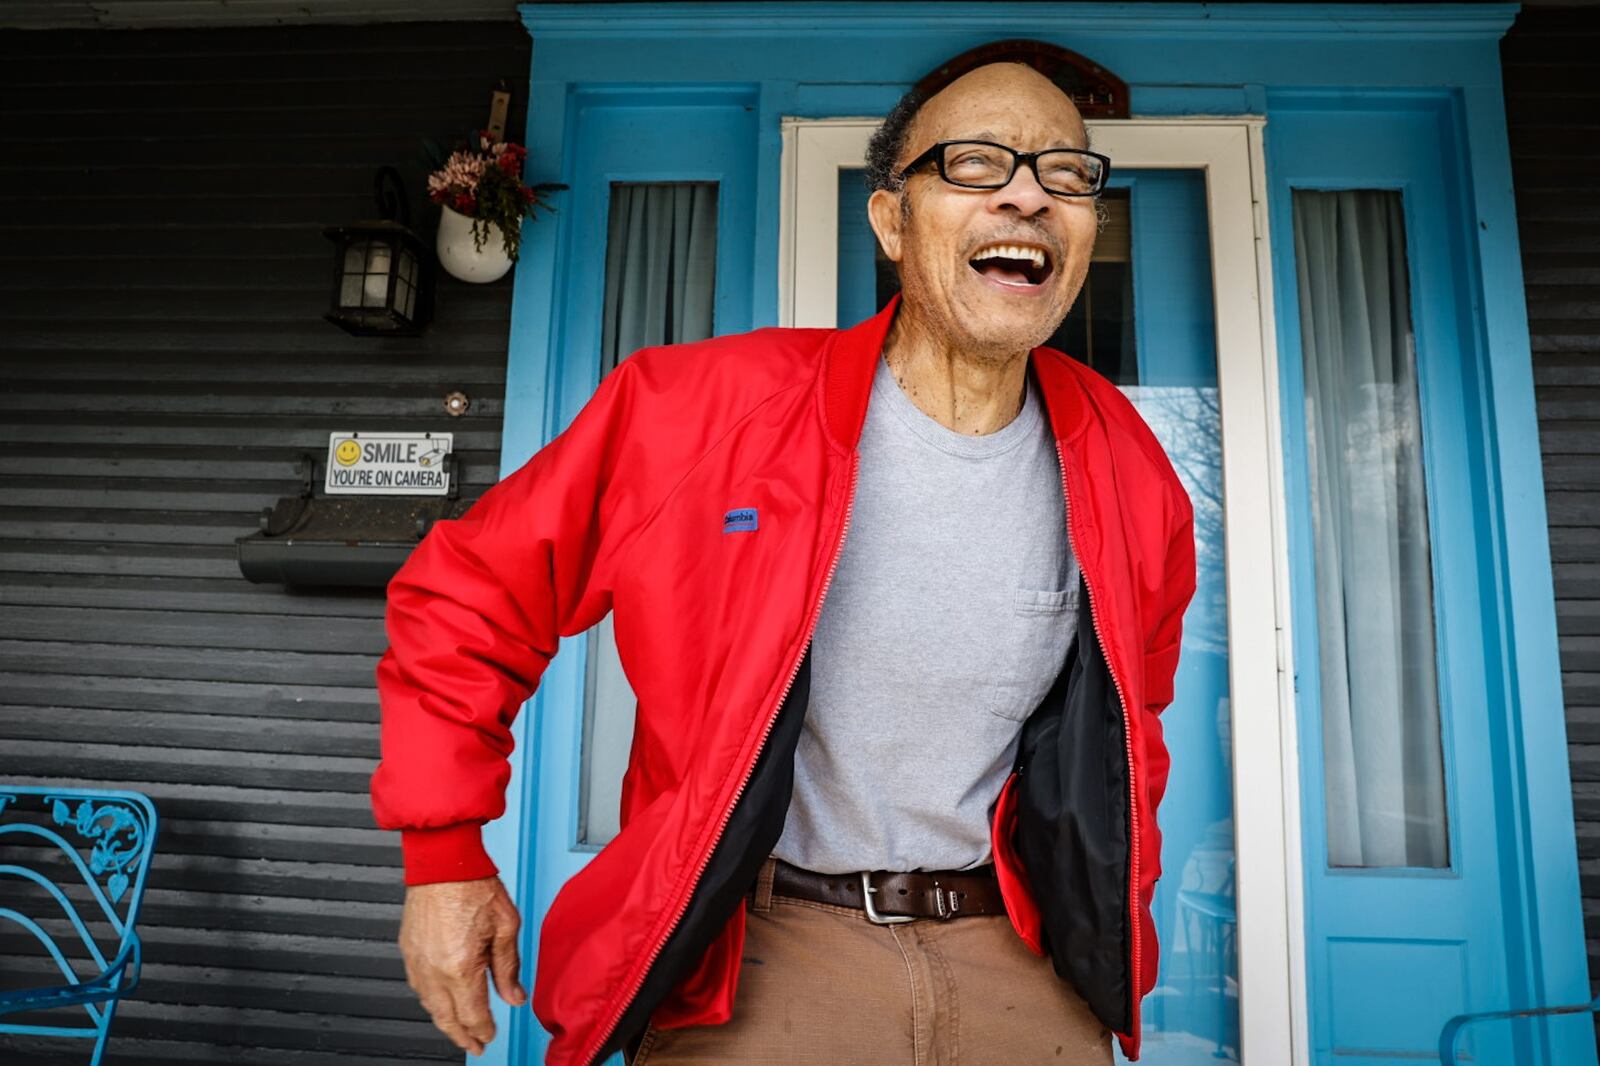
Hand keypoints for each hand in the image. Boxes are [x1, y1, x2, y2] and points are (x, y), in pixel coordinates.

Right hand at [399, 876, 526, 1055]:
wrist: (443, 862)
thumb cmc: (473, 885)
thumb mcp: (506, 927)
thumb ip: (508, 967)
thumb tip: (514, 997)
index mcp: (460, 967)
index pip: (473, 1014)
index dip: (484, 1030)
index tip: (491, 1035)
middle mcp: (434, 970)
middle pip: (447, 1018)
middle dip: (463, 1036)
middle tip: (476, 1045)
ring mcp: (417, 962)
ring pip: (429, 1006)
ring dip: (445, 1022)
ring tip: (459, 1029)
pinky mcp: (407, 950)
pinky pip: (418, 987)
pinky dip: (431, 1002)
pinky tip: (441, 1002)